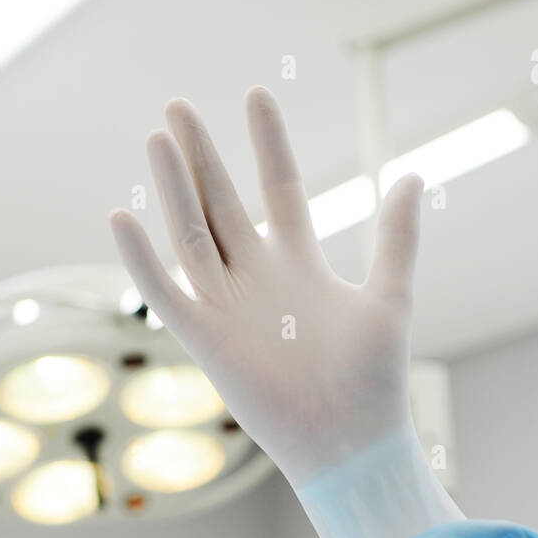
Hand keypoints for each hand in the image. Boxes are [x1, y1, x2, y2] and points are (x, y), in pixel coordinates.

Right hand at [110, 88, 422, 489]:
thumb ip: (396, 237)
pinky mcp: (206, 341)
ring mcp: (228, 308)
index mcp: (300, 265)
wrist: (350, 442)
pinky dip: (143, 262)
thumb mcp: (390, 297)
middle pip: (221, 204)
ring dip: (174, 189)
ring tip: (159, 138)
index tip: (255, 95)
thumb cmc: (374, 380)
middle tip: (179, 107)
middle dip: (202, 156)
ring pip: (191, 236)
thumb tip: (415, 175)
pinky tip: (123, 218)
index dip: (268, 145)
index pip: (279, 188)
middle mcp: (258, 280)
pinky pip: (166, 295)